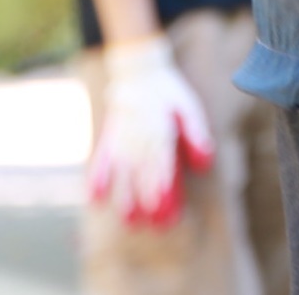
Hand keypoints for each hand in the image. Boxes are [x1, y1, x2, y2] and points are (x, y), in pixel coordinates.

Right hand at [89, 36, 214, 229]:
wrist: (138, 70)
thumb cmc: (168, 92)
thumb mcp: (188, 108)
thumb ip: (195, 136)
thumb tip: (205, 166)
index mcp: (160, 134)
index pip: (164, 171)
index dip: (166, 194)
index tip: (169, 215)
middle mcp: (138, 140)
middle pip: (144, 178)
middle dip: (150, 204)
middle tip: (156, 228)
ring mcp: (120, 140)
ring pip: (122, 175)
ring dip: (125, 199)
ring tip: (129, 222)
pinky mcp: (107, 138)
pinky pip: (99, 160)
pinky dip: (96, 178)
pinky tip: (93, 199)